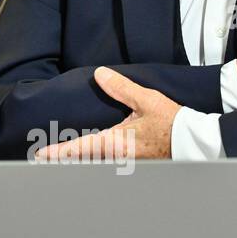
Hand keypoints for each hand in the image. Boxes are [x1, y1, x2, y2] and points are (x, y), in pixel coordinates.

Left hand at [34, 67, 179, 160]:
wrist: (196, 141)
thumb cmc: (173, 123)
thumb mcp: (146, 100)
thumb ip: (121, 88)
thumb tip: (101, 75)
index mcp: (117, 143)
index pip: (80, 149)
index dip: (58, 152)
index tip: (40, 155)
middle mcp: (118, 156)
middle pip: (85, 160)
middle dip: (65, 159)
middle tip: (44, 157)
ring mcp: (127, 161)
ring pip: (96, 162)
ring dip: (79, 159)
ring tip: (62, 156)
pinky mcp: (136, 160)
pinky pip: (109, 160)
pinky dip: (95, 157)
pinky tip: (91, 153)